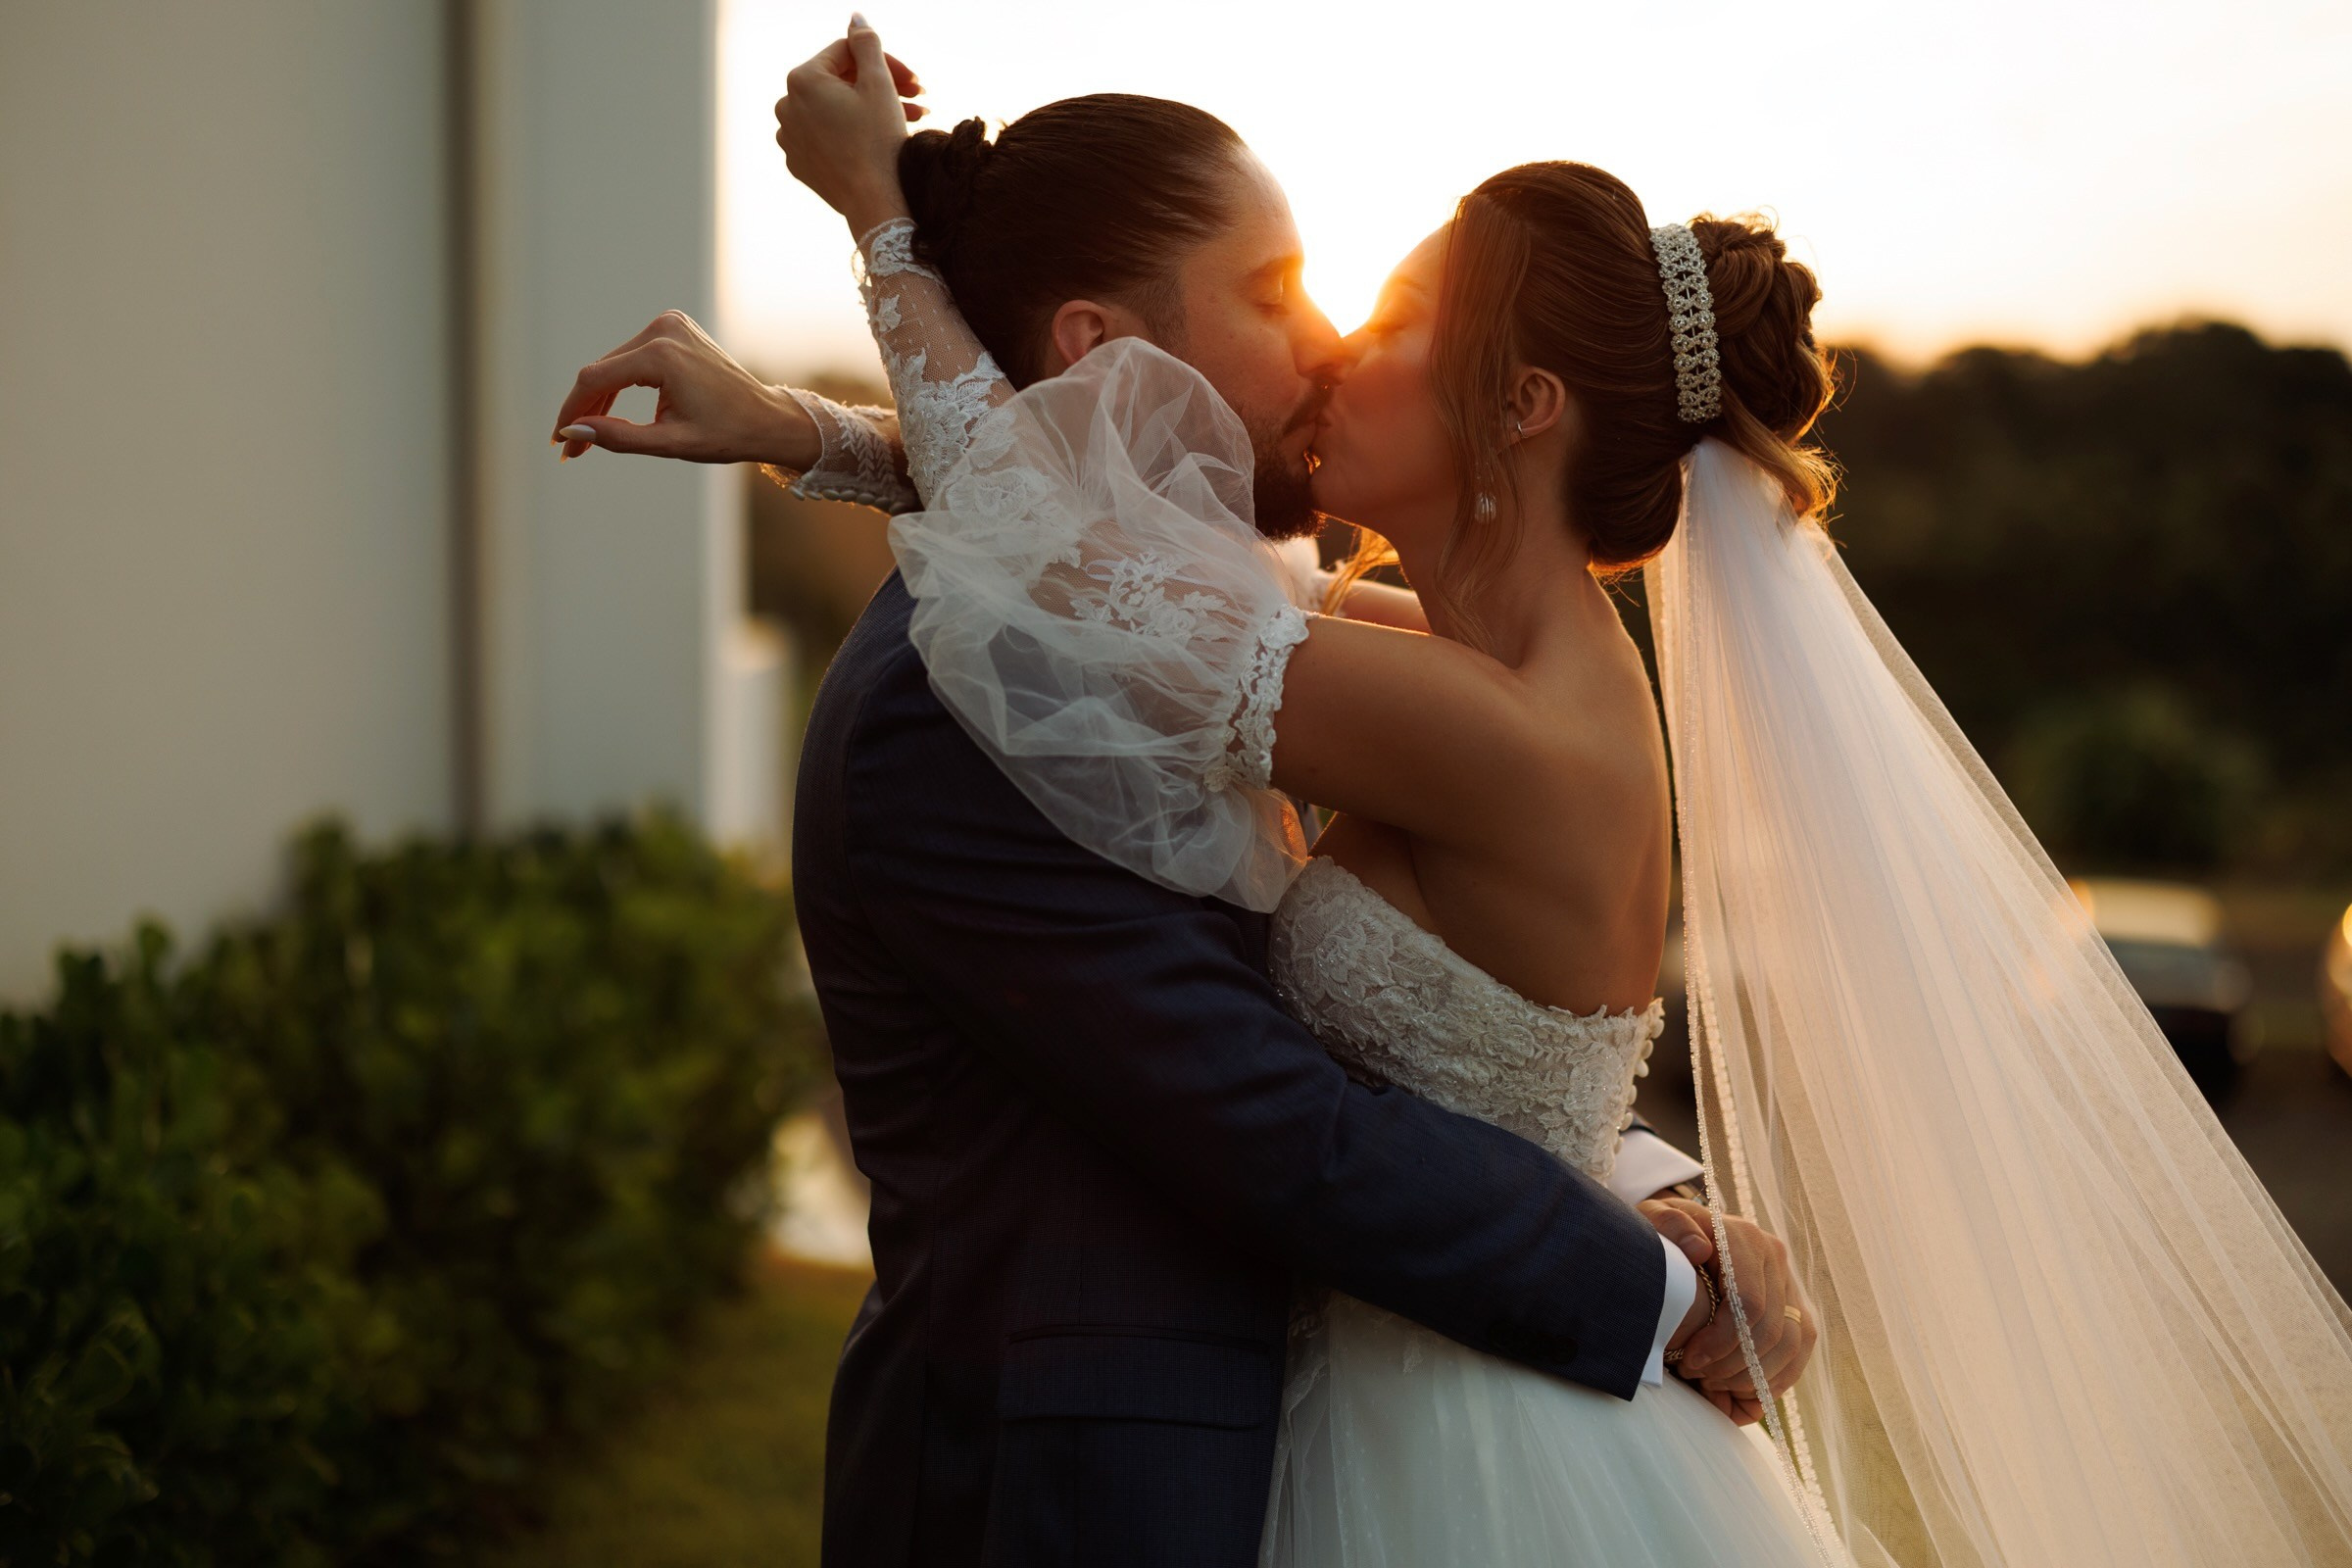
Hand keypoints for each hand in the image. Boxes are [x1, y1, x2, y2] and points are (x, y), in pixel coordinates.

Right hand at [550, 310, 811, 464]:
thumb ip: (620, 438)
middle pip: (603, 371)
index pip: (596, 379)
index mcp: (663, 355)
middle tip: (572, 450)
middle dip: (584, 410)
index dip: (571, 410)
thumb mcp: (671, 444)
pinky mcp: (674, 329)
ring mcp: (670, 325)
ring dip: (599, 399)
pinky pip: (633, 358)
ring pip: (615, 364)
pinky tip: (606, 413)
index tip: (559, 442)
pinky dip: (620, 384)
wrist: (768, 418)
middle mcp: (664, 329)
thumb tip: (572, 432)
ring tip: (586, 438)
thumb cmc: (728, 434)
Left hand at [774, 16, 925, 235]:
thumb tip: (855, 18)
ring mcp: (789, 136)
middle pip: (840, 81)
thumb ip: (867, 43)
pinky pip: (826, 136)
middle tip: (917, 98)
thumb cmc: (879, 142)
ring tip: (908, 120)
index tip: (914, 81)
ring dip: (870, 109)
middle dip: (880, 86)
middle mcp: (786, 105)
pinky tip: (878, 140)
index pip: (846, 53)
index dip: (885, 62)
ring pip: (835, 109)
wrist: (876, 204)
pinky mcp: (799, 162)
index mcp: (802, 79)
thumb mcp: (879, 84)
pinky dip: (851, 132)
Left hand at [1650, 1197, 1817, 1408]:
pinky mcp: (1796, 1308)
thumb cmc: (1662, 1237)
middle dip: (1732, 1365)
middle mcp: (1775, 1259)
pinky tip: (1739, 1389)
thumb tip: (1700, 1248)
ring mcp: (1789, 1284)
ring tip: (1713, 1383)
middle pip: (1771, 1330)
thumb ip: (1669, 1226)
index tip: (1689, 1360)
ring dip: (1752, 1376)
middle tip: (1696, 1375)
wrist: (1677, 1237)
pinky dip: (1773, 1379)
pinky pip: (1798, 1353)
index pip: (1749, 1302)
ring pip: (1791, 1346)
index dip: (1721, 1341)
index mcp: (1743, 1238)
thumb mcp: (1652, 1224)